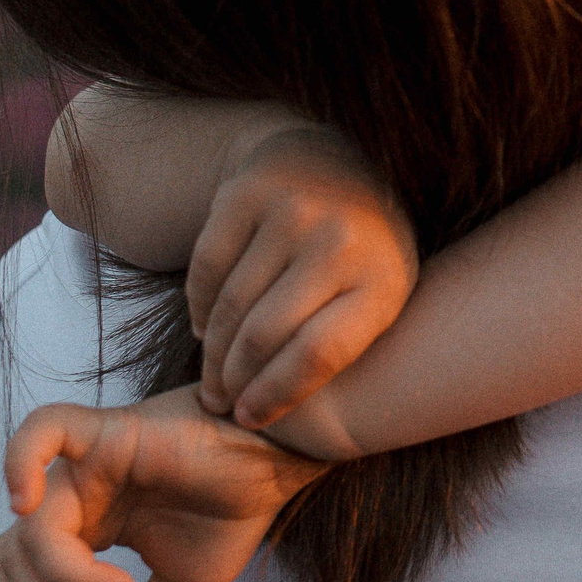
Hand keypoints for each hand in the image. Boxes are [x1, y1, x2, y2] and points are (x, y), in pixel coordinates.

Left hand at [0, 386, 326, 581]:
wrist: (277, 466)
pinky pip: (40, 431)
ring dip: (63, 579)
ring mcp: (88, 460)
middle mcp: (78, 492)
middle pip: (12, 553)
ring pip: (30, 525)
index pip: (18, 568)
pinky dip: (18, 466)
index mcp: (86, 523)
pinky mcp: (108, 431)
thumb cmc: (233, 513)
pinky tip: (27, 504)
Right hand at [189, 126, 417, 427]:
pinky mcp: (248, 191)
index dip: (275, 396)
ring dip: (212, 354)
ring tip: (211, 380)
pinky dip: (199, 307)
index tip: (250, 419)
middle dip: (234, 382)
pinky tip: (206, 328)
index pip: (317, 356)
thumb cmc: (357, 252)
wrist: (330, 161)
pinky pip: (206, 269)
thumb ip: (342, 349)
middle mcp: (340, 240)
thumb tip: (284, 419)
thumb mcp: (377, 297)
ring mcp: (294, 210)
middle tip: (219, 404)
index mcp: (383, 278)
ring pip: (231, 307)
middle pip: (264, 336)